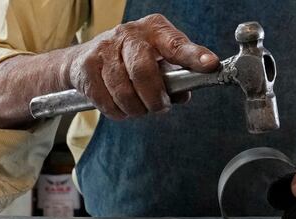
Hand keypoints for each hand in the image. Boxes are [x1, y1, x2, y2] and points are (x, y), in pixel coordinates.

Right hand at [65, 14, 218, 119]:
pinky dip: (118, 112)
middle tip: (160, 107)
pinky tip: (121, 107)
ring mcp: (105, 49)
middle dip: (154, 98)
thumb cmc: (133, 61)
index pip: (176, 44)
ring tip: (139, 108)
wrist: (85, 59)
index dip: (194, 56)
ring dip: (136, 109)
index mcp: (155, 30)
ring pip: (123, 91)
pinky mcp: (86, 67)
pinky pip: (107, 102)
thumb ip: (176, 80)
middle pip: (143, 72)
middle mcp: (129, 34)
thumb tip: (184, 94)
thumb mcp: (159, 63)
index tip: (210, 65)